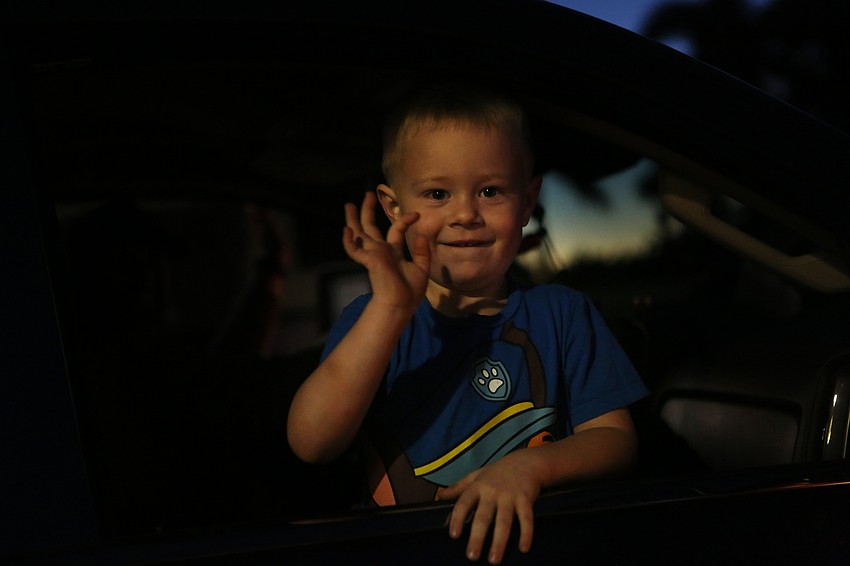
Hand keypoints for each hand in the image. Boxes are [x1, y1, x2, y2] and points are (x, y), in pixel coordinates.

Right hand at [342, 191, 429, 311]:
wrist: (401, 304)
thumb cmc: (410, 291)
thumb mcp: (421, 269)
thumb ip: (422, 252)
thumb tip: (424, 234)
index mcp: (393, 252)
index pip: (396, 231)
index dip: (404, 220)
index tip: (417, 215)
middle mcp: (381, 251)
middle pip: (371, 227)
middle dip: (368, 211)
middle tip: (367, 194)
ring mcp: (373, 255)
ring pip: (359, 234)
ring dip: (353, 220)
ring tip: (348, 205)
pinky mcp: (368, 261)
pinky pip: (354, 250)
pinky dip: (349, 241)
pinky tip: (346, 230)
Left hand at [438, 452, 539, 564]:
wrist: (526, 461)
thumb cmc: (498, 471)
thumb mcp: (476, 475)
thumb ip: (459, 487)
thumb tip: (440, 496)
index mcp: (478, 487)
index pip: (464, 503)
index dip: (457, 518)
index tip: (453, 535)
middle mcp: (492, 491)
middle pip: (483, 517)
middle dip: (477, 537)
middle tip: (472, 556)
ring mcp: (509, 495)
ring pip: (504, 521)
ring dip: (499, 542)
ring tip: (494, 560)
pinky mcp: (526, 499)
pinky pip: (526, 518)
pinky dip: (526, 534)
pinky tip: (523, 548)